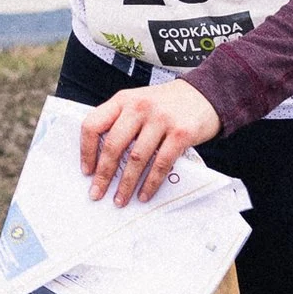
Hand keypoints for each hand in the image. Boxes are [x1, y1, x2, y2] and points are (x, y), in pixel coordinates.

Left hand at [78, 77, 221, 207]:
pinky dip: (150, 183)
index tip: (87, 170)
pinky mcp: (180, 133)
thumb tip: (102, 158)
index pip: (93, 124)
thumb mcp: (139, 102)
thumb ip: (121, 121)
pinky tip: (144, 194)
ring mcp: (161, 119)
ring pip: (136, 158)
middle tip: (97, 192)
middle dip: (103, 174)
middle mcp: (140, 107)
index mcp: (124, 100)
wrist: (205, 94)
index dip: (86, 150)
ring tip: (120, 199)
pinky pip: (161, 164)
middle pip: (113, 145)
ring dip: (126, 184)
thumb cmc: (168, 103)